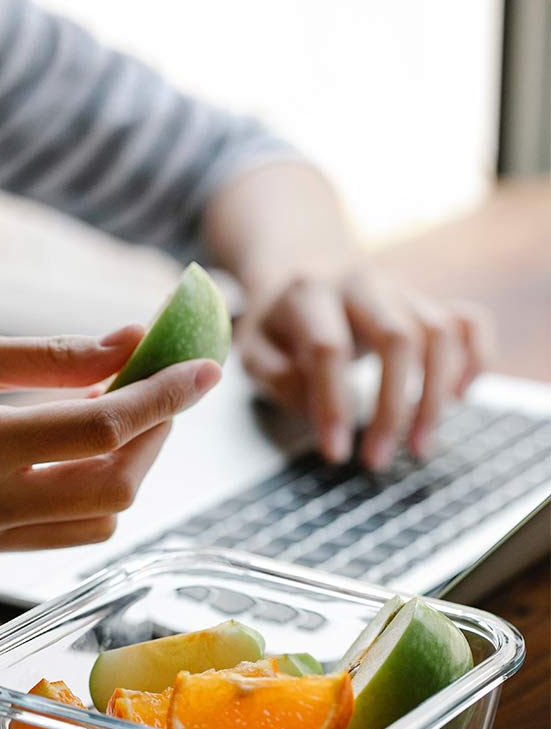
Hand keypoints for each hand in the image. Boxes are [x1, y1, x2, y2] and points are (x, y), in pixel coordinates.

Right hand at [0, 321, 220, 554]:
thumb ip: (55, 355)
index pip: (99, 429)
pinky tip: (81, 449)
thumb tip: (134, 343)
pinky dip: (86, 494)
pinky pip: (53, 534)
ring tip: (123, 415)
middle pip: (111, 493)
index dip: (164, 397)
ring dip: (125, 470)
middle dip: (154, 439)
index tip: (203, 369)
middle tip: (164, 389)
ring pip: (91, 524)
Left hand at [238, 268, 491, 468]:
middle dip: (392, 408)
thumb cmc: (277, 323)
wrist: (301, 268)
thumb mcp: (252, 347)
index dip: (333, 404)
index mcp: (310, 293)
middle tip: (378, 460)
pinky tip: (461, 396)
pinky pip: (469, 323)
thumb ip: (275, 377)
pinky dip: (476, 359)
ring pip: (439, 334)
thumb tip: (318, 407)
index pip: (328, 349)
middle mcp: (362, 283)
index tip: (336, 453)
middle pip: (397, 338)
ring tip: (418, 448)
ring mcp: (401, 289)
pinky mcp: (428, 300)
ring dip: (435, 398)